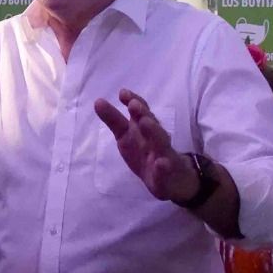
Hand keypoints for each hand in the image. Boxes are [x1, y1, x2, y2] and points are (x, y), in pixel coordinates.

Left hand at [93, 88, 195, 203]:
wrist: (174, 179)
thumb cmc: (146, 153)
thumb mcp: (126, 137)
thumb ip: (115, 120)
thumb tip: (98, 101)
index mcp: (143, 130)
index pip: (139, 113)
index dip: (133, 102)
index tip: (122, 93)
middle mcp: (155, 139)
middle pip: (151, 124)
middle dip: (142, 113)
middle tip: (133, 104)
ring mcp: (164, 156)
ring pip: (161, 143)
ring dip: (153, 132)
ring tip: (145, 122)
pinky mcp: (168, 175)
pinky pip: (166, 171)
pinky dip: (163, 167)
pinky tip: (160, 163)